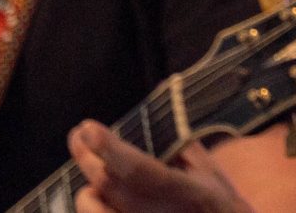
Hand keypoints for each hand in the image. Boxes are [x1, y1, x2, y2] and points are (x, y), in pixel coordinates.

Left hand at [69, 122, 253, 212]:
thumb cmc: (216, 202)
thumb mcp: (207, 168)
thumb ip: (179, 140)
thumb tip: (160, 94)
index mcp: (184, 192)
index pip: (138, 169)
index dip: (110, 148)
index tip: (89, 127)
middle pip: (109, 186)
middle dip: (88, 156)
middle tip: (79, 134)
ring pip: (96, 208)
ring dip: (88, 184)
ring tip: (89, 164)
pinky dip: (92, 205)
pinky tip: (94, 194)